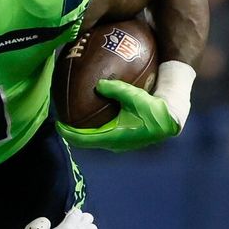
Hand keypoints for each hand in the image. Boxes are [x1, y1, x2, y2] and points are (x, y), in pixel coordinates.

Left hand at [58, 78, 180, 151]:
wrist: (172, 118)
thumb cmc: (154, 108)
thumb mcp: (133, 96)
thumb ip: (115, 89)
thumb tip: (97, 84)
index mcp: (112, 137)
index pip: (81, 139)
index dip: (67, 133)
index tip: (57, 124)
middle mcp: (113, 144)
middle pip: (85, 140)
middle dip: (73, 130)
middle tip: (63, 119)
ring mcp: (119, 143)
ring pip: (94, 138)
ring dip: (84, 130)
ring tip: (74, 118)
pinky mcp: (125, 138)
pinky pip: (104, 134)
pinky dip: (95, 126)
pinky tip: (94, 114)